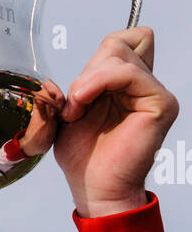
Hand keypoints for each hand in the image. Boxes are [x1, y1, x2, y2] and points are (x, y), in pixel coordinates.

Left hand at [54, 27, 178, 216]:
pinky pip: (128, 72)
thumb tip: (77, 69)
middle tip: (74, 104)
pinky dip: (98, 83)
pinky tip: (83, 106)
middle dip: (88, 71)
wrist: (94, 188)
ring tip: (77, 110)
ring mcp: (154, 92)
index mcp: (126, 85)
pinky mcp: (160, 103)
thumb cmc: (84, 158)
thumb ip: (80, 84)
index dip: (94, 61)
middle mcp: (144, 85)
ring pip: (120, 54)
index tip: (76, 94)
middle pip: (118, 44)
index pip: (118, 43)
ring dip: (88, 81)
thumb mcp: (71, 111)